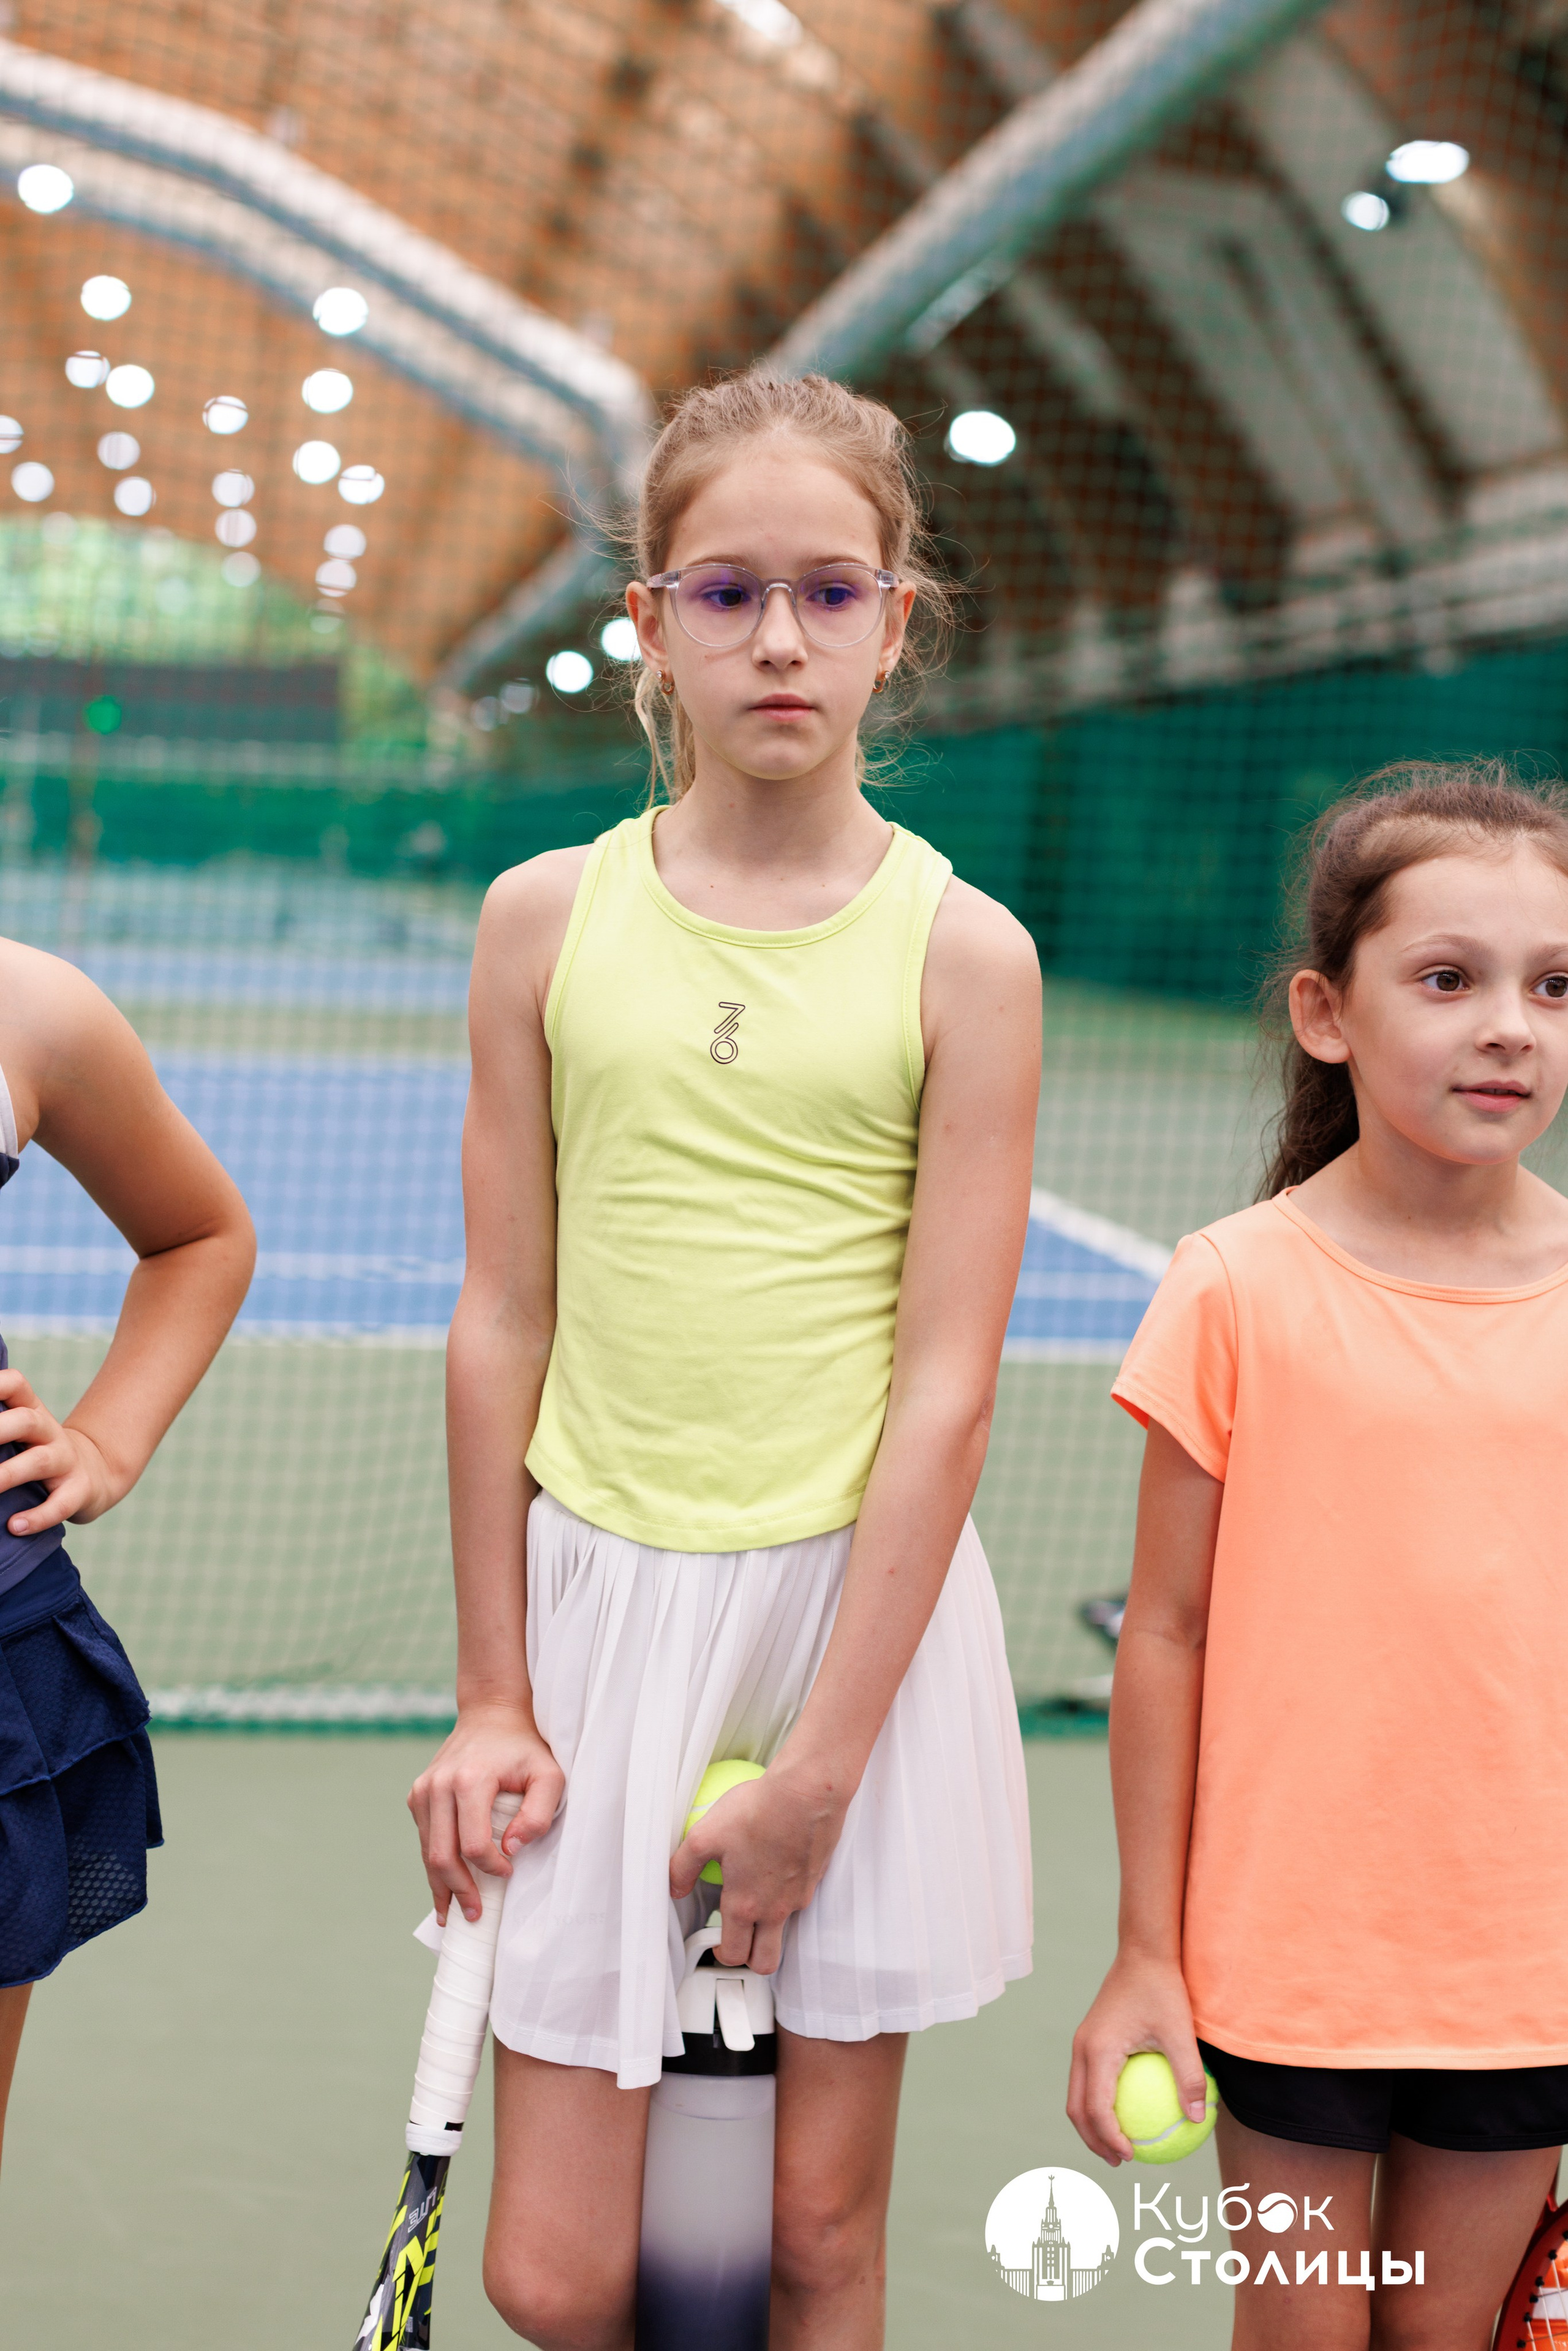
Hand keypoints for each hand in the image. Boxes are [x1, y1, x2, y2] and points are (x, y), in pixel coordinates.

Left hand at [0, 1369, 117, 1534]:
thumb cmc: (34, 1451)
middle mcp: (49, 1431)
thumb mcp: (17, 1430)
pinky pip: (60, 1503)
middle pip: (25, 1420)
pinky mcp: (78, 1490)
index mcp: (30, 1410)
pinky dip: (38, 1516)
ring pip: (38, 1461)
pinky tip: (15, 1525)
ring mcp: (65, 1460)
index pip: (15, 1385)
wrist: (92, 1474)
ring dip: (6, 1475)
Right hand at [408, 1704, 564, 1926]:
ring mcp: (423, 1790)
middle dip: (459, 1890)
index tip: (510, 1873)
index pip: (473, 1845)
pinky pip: (425, 1839)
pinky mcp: (417, 1795)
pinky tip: (443, 1886)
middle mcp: (439, 1785)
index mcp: (470, 1780)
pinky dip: (434, 1865)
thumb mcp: (549, 1775)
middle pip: (442, 1855)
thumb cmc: (525, 1748)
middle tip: (476, 1916)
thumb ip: (538, 1814)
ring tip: (453, 1913)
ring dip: (441, 1885)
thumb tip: (512, 1850)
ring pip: (428, 1852)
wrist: (492, 1714)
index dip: (491, 1868)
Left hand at [669, 1755, 849, 1975]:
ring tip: (757, 1896)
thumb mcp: (705, 1834)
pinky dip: (788, 1893)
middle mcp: (775, 1908)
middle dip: (750, 1959)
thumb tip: (674, 1887)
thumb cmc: (759, 1811)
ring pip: (785, 1930)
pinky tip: (778, 1864)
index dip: (720, 1955)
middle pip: (765, 1961)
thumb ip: (683, 1866)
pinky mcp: (816, 1878)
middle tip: (739, 1938)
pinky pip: (801, 1898)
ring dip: (771, 1926)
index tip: (716, 1942)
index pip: (733, 1953)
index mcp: (745, 1904)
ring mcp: (799, 1896)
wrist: (806, 1791)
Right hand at [1067, 1949, 1207, 2164]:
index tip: (1132, 2157)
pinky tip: (1126, 2110)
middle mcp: (1083, 2048)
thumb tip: (1198, 2119)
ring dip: (1092, 2123)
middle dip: (1093, 2140)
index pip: (1097, 2107)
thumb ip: (1189, 2076)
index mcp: (1099, 2050)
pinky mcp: (1090, 2038)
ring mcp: (1082, 2042)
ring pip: (1077, 2094)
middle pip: (1076, 2106)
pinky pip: (1087, 2079)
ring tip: (1118, 2144)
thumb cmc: (1163, 1990)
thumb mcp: (1181, 2033)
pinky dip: (1098, 2102)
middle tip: (1120, 2161)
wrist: (1143, 1952)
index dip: (1111, 2138)